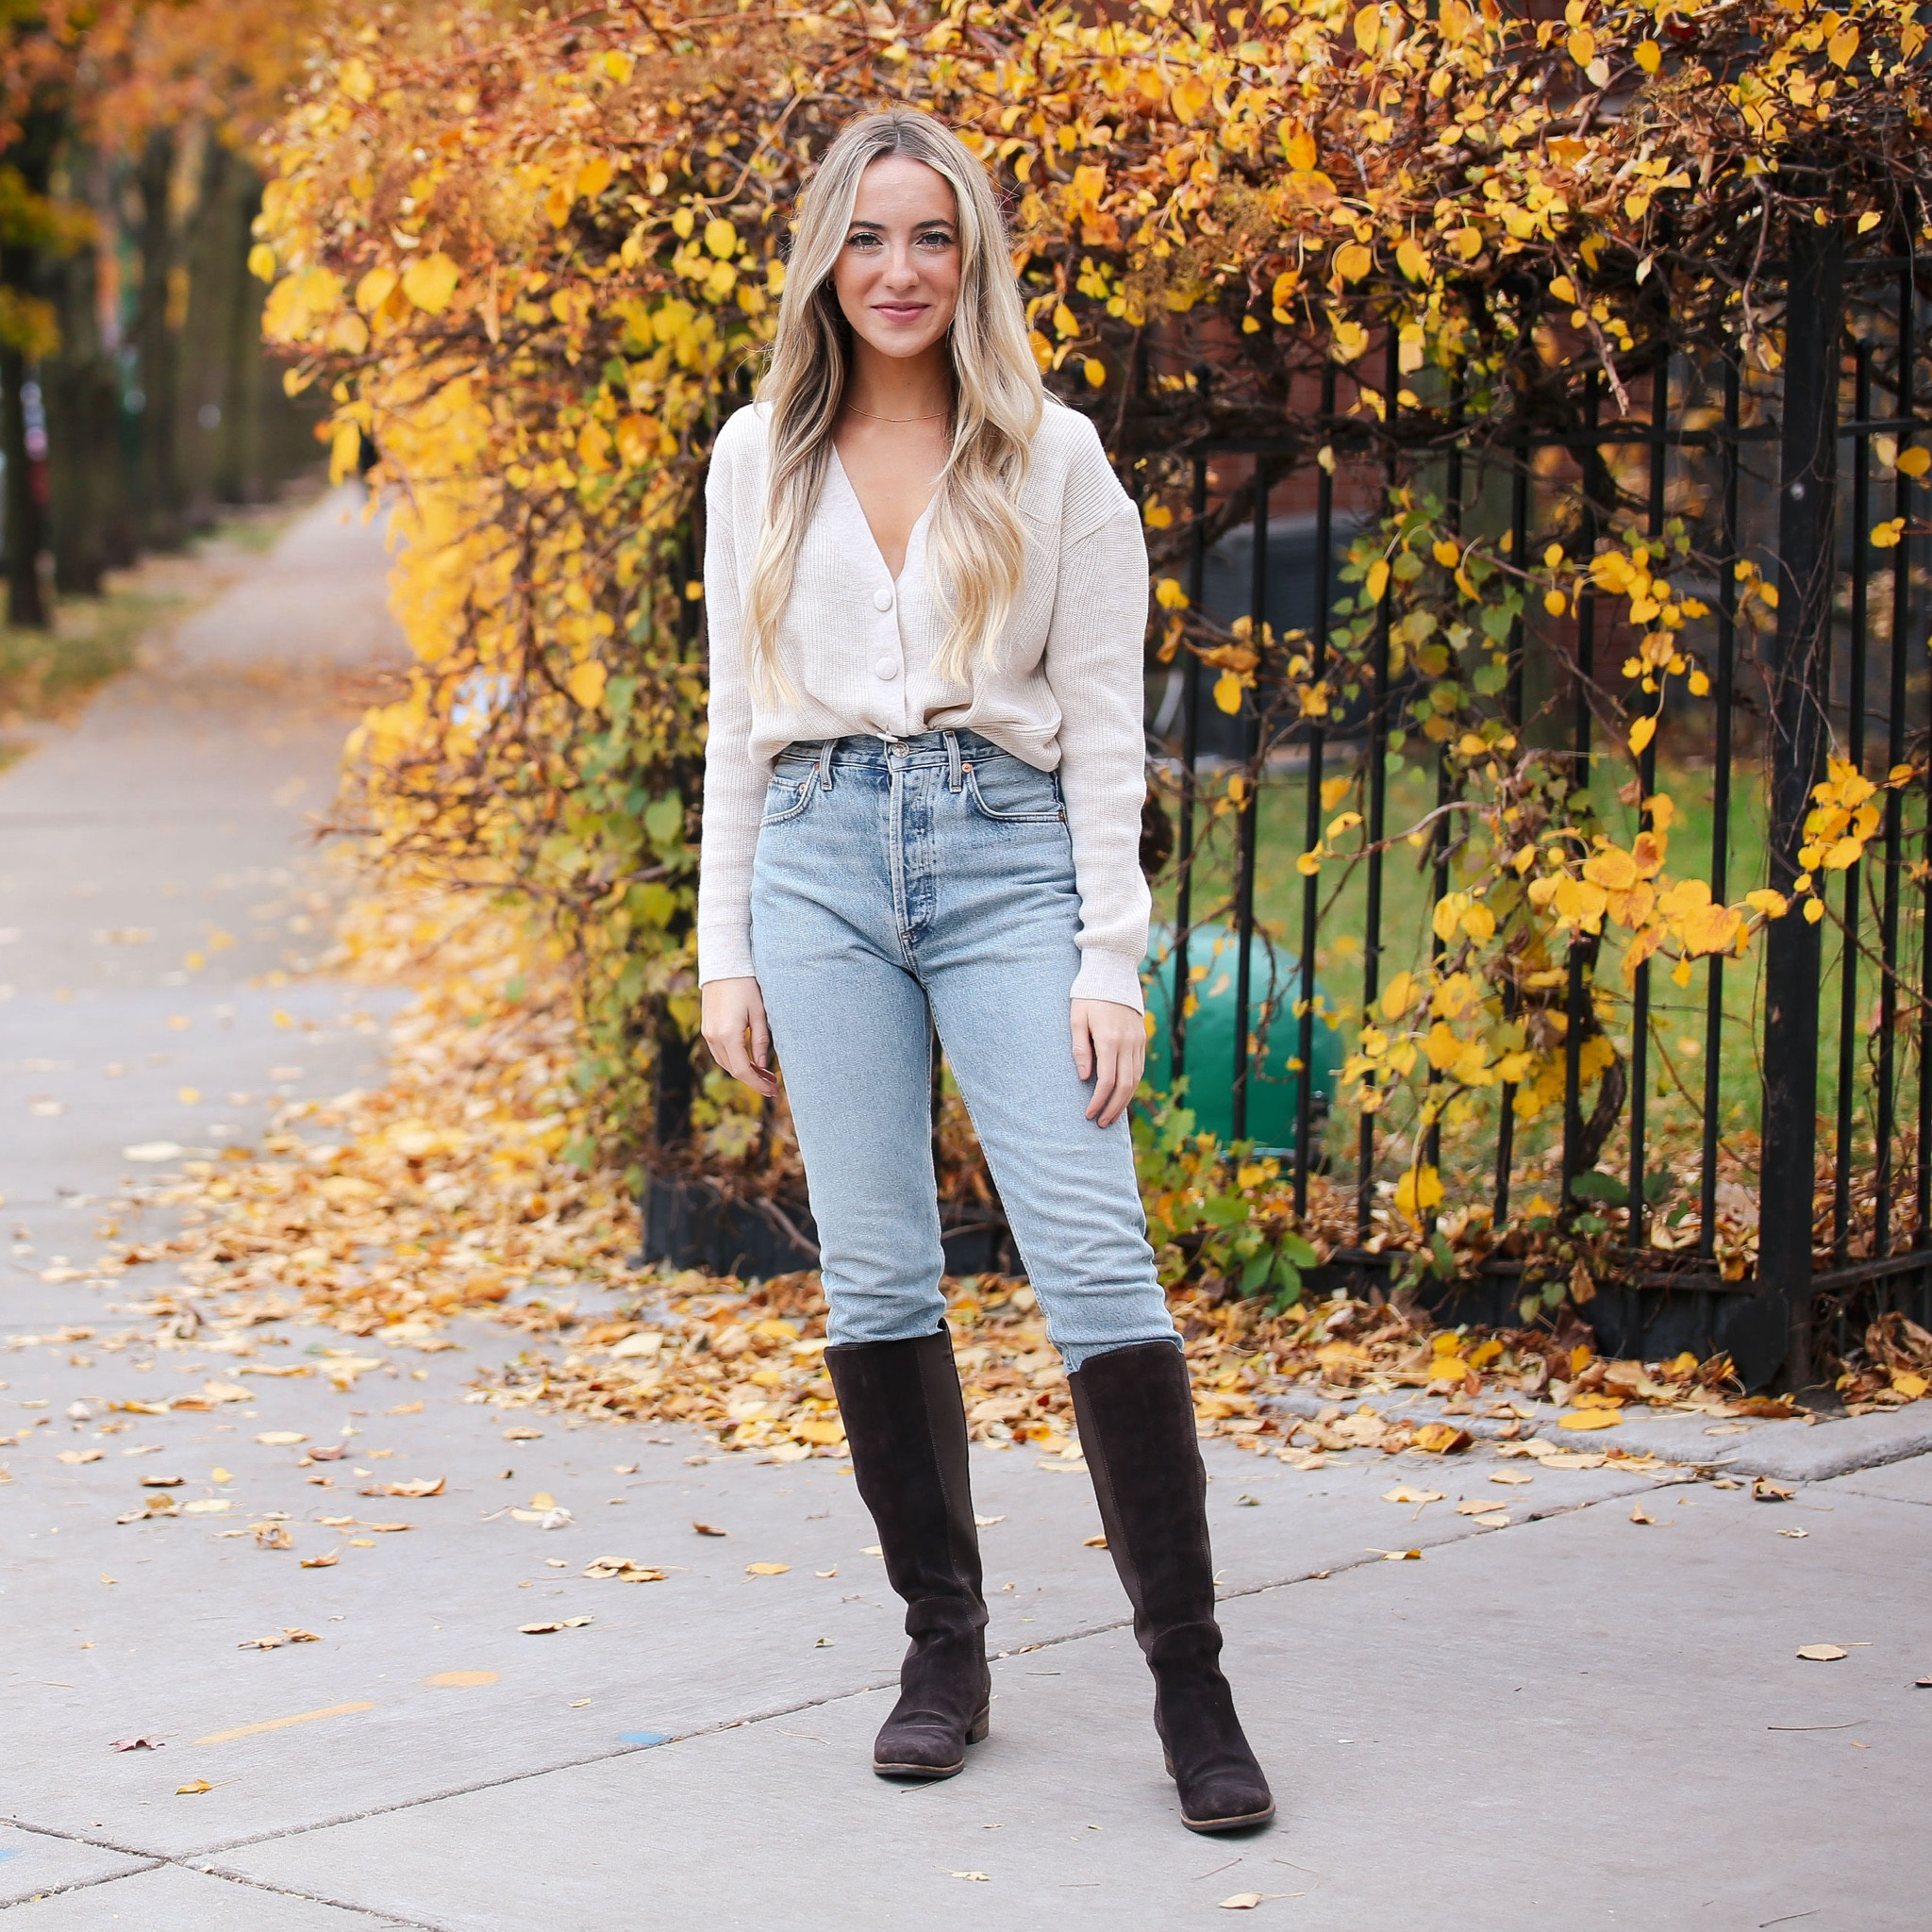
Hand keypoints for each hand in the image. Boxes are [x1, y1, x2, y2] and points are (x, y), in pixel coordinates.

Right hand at [701, 977, 777, 1098]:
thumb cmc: (746, 986)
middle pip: (733, 1070)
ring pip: (725, 1063)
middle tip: (773, 1084)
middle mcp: (714, 1037)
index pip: (743, 1070)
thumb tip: (761, 1066)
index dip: (758, 1084)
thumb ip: (760, 1041)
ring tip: (764, 1074)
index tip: (773, 1091)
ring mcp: (708, 1033)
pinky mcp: (707, 1028)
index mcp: (728, 1035)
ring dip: (744, 1071)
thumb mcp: (760, 1013)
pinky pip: (720, 1052)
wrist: (723, 966)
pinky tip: (749, 1060)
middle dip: (753, 1080)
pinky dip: (734, 1060)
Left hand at [1071, 998, 1145, 1128]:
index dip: (1098, 1101)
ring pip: (1136, 1080)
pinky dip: (1132, 1085)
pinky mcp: (1142, 1039)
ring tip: (1112, 1116)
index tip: (1089, 1113)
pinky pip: (1139, 1068)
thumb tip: (1084, 1077)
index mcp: (1109, 1039)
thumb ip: (1080, 1048)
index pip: (1106, 1081)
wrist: (1113, 973)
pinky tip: (1122, 1095)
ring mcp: (1138, 1041)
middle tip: (1101, 1123)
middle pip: (1125, 1086)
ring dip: (1124, 1101)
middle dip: (1113, 1108)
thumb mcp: (1077, 1018)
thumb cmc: (1089, 995)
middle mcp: (1127, 1043)